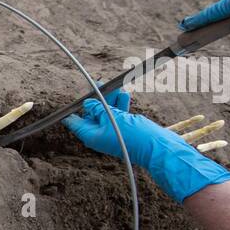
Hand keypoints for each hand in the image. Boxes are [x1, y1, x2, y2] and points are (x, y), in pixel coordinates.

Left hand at [62, 89, 229, 203]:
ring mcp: (112, 132)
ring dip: (111, 99)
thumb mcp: (112, 118)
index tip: (72, 98)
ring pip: (107, 112)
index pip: (74, 121)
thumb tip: (88, 104)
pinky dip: (120, 105)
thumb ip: (98, 109)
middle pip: (92, 114)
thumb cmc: (133, 135)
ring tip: (114, 86)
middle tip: (99, 82)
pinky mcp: (124, 129)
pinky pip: (118, 114)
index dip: (72, 109)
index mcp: (91, 135)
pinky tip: (124, 95)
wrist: (157, 147)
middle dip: (97, 98)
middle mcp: (99, 135)